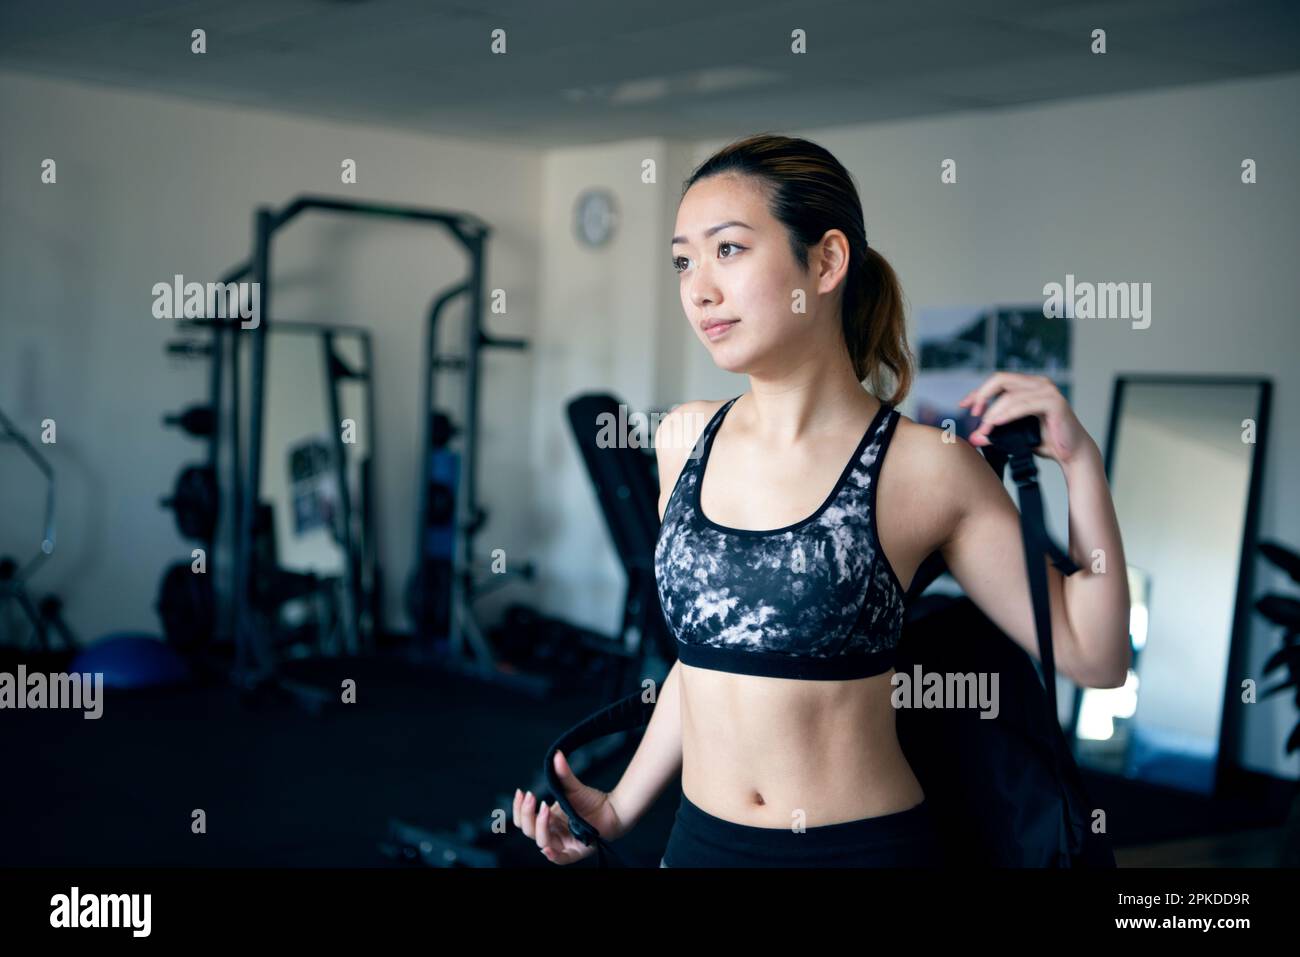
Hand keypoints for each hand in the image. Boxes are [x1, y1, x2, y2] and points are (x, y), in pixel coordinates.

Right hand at [511, 750, 625, 864]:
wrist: (613, 809)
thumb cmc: (592, 801)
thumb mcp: (572, 787)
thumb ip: (562, 774)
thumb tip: (556, 754)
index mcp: (547, 821)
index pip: (524, 820)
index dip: (519, 808)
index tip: (521, 791)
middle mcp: (552, 833)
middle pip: (529, 830)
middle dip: (526, 814)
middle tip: (532, 797)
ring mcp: (563, 843)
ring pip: (542, 842)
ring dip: (539, 826)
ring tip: (545, 808)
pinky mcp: (576, 851)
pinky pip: (560, 859)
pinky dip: (552, 854)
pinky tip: (546, 847)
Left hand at [957, 372, 1094, 467]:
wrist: (1072, 454)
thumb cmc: (1047, 442)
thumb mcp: (1015, 436)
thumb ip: (996, 433)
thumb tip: (974, 439)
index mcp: (1029, 386)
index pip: (998, 381)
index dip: (979, 392)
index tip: (964, 405)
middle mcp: (1039, 383)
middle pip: (1001, 379)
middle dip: (982, 395)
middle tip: (972, 413)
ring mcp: (1048, 391)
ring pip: (1009, 395)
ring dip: (992, 413)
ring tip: (983, 429)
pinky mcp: (1054, 403)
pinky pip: (1024, 405)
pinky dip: (1007, 414)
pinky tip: (996, 423)